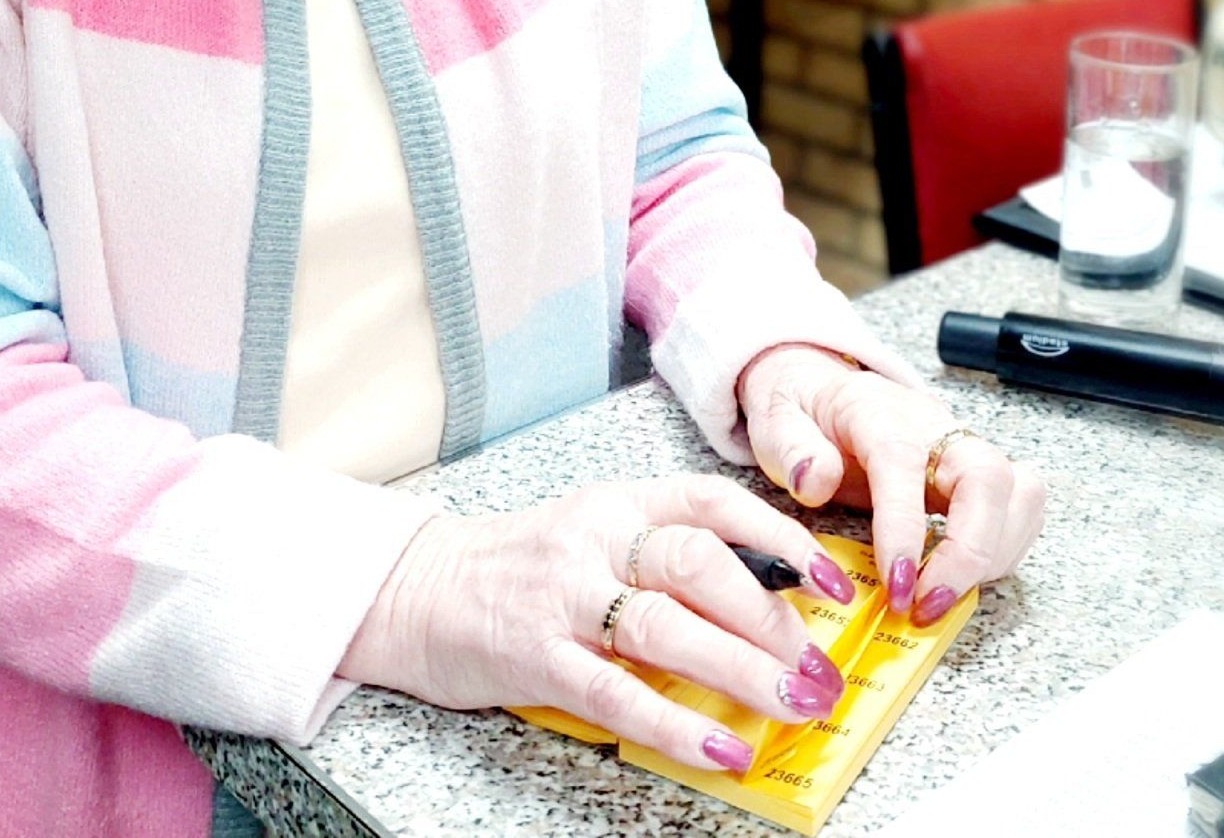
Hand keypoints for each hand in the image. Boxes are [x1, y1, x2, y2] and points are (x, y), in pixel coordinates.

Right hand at [339, 474, 860, 773]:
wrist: (416, 589)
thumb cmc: (518, 571)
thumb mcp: (591, 539)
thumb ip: (663, 561)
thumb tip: (771, 610)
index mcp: (614, 504)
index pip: (709, 502)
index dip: (780, 536)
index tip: (833, 580)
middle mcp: (592, 538)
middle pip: (697, 564)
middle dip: (771, 619)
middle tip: (819, 669)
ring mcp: (561, 596)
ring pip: (665, 625)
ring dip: (741, 669)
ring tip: (794, 704)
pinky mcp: (535, 656)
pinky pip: (617, 694)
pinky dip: (677, 724)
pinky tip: (724, 747)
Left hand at [736, 343, 1045, 626]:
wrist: (821, 388)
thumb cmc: (803, 410)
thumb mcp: (776, 421)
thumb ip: (791, 449)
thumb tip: (815, 482)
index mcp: (879, 415)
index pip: (904, 466)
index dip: (905, 529)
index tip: (897, 585)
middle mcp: (934, 428)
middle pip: (987, 478)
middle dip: (970, 552)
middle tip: (929, 603)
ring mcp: (962, 448)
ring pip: (1018, 494)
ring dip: (993, 556)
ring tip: (943, 595)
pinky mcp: (978, 473)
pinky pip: (1019, 508)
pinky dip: (1002, 550)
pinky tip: (961, 575)